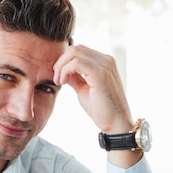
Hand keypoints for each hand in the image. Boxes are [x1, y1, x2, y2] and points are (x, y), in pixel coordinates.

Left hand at [53, 45, 141, 167]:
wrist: (115, 123)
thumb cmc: (101, 109)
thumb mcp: (83, 89)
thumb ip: (75, 78)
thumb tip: (63, 71)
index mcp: (103, 62)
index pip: (79, 51)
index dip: (65, 61)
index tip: (59, 77)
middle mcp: (106, 60)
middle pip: (76, 48)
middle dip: (61, 62)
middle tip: (56, 79)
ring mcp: (104, 65)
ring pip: (75, 52)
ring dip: (61, 66)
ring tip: (59, 81)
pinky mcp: (100, 73)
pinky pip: (76, 63)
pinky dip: (65, 70)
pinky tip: (63, 82)